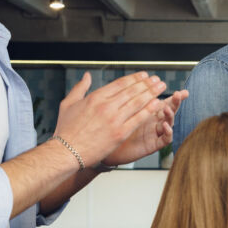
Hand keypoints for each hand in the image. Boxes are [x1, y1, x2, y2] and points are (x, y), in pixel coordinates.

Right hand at [52, 72, 166, 165]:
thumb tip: (87, 76)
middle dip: (147, 84)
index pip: (120, 84)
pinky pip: (138, 119)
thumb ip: (80, 88)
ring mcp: (114, 120)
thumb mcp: (68, 104)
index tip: (144, 75)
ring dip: (152, 93)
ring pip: (137, 102)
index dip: (134, 78)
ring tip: (161, 87)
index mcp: (95, 98)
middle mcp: (106, 106)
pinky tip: (158, 104)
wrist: (66, 152)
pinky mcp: (120, 133)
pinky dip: (149, 110)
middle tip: (158, 79)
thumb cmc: (66, 130)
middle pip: (132, 91)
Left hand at [102, 89, 188, 165]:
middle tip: (179, 94)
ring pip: (169, 123)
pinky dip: (168, 133)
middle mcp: (152, 121)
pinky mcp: (152, 145)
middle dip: (175, 102)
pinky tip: (166, 126)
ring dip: (170, 115)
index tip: (179, 90)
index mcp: (146, 111)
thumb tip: (128, 81)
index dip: (169, 95)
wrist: (104, 146)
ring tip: (168, 109)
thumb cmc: (108, 128)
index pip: (160, 100)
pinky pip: (165, 140)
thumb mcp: (117, 108)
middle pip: (168, 110)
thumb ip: (125, 95)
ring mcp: (153, 133)